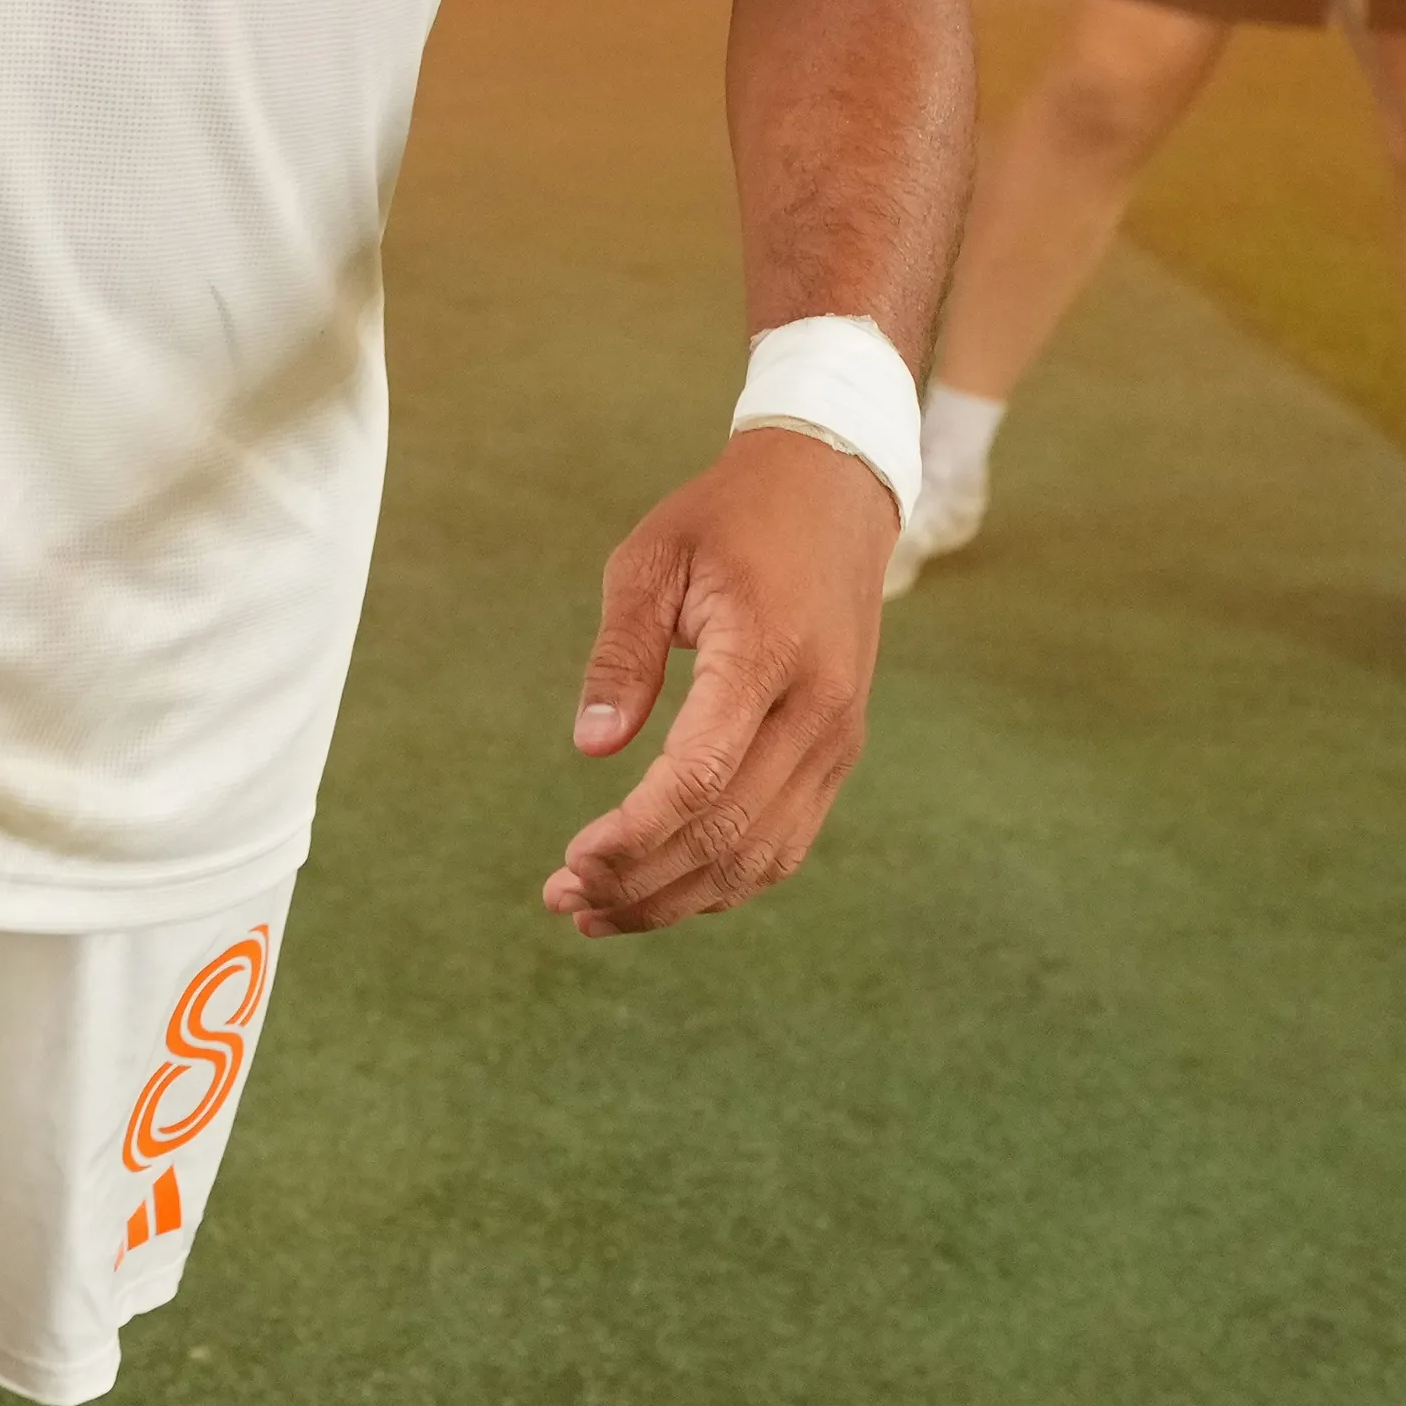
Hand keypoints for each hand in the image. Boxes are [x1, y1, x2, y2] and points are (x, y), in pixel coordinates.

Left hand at [548, 426, 895, 938]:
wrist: (831, 493)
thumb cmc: (727, 518)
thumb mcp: (650, 559)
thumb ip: (621, 656)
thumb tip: (590, 750)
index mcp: (763, 654)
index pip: (700, 777)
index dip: (634, 834)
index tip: (572, 861)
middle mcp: (816, 710)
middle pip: (727, 833)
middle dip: (642, 881)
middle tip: (566, 900)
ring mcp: (838, 738)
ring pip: (761, 855)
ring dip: (679, 897)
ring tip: (600, 911)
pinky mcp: (840, 751)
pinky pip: (786, 840)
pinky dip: (726, 880)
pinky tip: (665, 888)